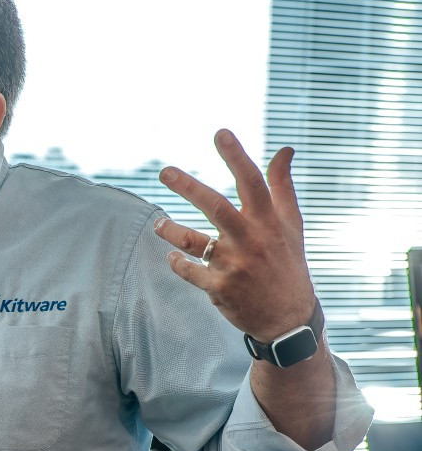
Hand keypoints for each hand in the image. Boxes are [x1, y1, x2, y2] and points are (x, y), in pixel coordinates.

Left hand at [155, 129, 318, 342]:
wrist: (288, 317)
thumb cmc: (287, 263)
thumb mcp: (292, 225)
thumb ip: (283, 187)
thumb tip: (284, 150)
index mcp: (269, 221)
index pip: (252, 182)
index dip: (236, 156)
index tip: (220, 133)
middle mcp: (251, 240)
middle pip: (216, 207)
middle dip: (188, 187)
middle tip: (164, 171)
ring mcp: (234, 265)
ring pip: (194, 240)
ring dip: (171, 230)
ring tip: (158, 223)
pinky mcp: (219, 289)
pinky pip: (188, 271)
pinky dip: (177, 262)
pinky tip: (172, 256)